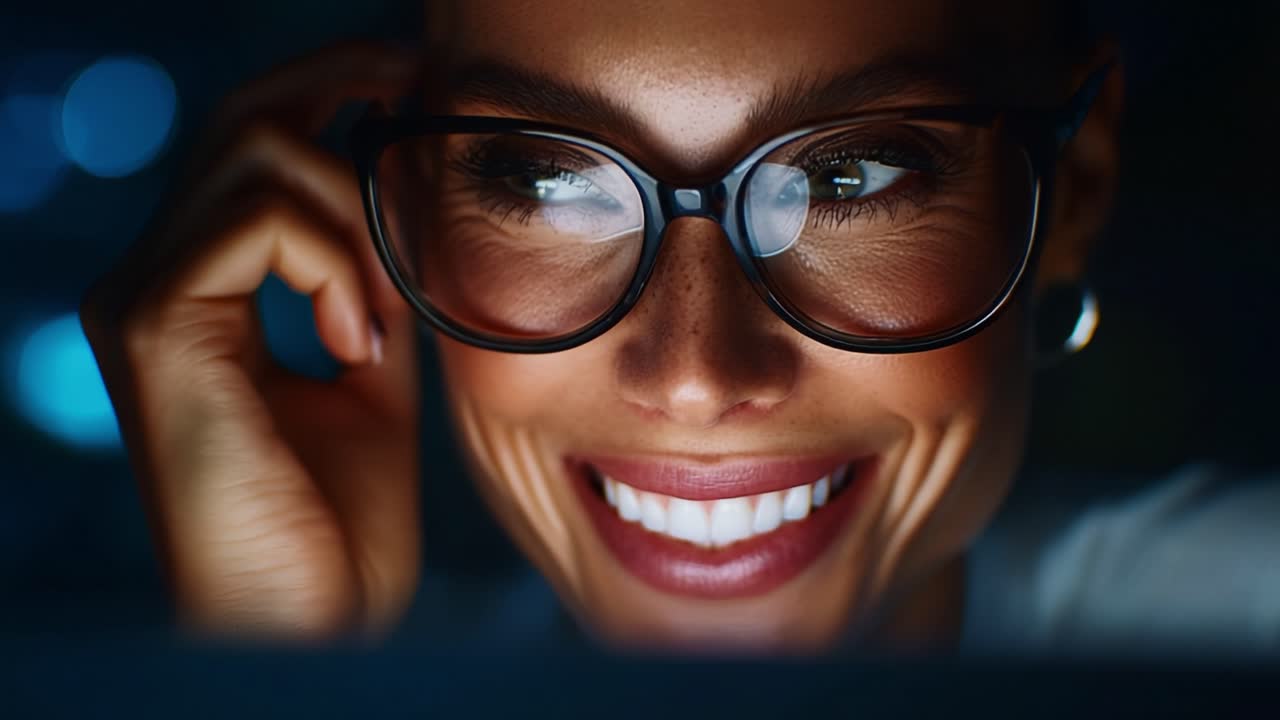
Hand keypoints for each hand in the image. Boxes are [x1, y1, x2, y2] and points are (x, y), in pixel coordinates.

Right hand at [82, 44, 422, 638]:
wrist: (309, 625)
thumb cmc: (340, 523)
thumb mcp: (371, 378)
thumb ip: (369, 287)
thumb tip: (402, 199)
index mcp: (202, 289)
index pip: (255, 145)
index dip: (338, 96)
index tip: (423, 93)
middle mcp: (156, 278)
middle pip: (244, 119)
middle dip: (346, 84)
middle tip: (427, 90)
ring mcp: (145, 297)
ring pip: (257, 151)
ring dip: (359, 208)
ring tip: (390, 308)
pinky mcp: (154, 327)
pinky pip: (263, 220)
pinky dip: (340, 262)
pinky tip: (360, 342)